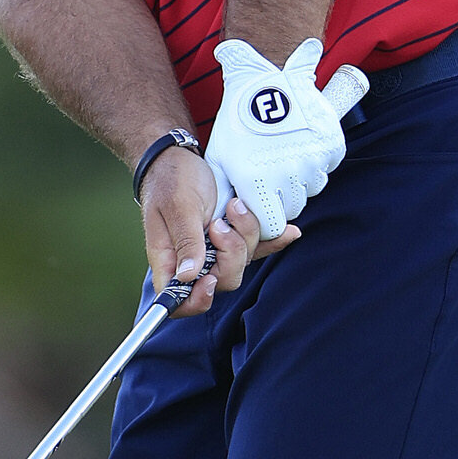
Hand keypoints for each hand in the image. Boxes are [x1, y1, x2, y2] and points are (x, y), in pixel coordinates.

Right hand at [139, 145, 286, 316]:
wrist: (180, 157)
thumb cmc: (171, 180)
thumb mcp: (179, 207)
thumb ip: (186, 241)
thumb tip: (189, 277)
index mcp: (169, 260)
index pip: (178, 301)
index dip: (196, 301)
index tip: (210, 279)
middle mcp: (192, 261)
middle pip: (221, 281)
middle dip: (230, 254)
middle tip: (220, 223)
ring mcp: (214, 250)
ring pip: (242, 262)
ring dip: (247, 235)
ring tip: (235, 205)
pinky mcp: (233, 236)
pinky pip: (258, 247)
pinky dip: (274, 239)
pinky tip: (288, 230)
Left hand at [205, 38, 368, 241]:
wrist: (266, 81)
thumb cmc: (238, 122)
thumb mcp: (220, 157)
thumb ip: (223, 192)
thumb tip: (224, 220)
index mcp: (255, 180)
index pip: (271, 225)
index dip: (267, 217)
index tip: (264, 205)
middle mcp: (286, 174)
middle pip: (293, 208)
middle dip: (283, 198)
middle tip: (273, 176)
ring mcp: (311, 161)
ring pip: (311, 188)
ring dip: (301, 179)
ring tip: (285, 154)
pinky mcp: (330, 147)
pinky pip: (326, 167)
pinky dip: (317, 160)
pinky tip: (300, 143)